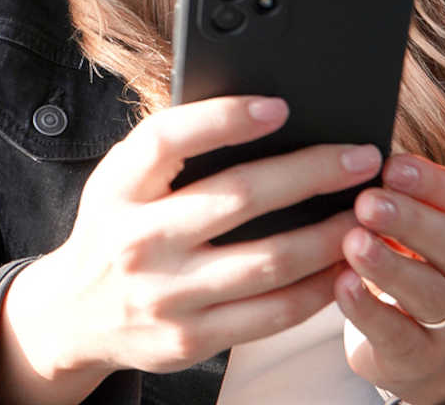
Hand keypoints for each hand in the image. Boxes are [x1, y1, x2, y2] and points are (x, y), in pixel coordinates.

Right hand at [0, 96, 382, 404]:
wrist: (75, 316)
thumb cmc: (114, 232)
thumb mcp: (119, 184)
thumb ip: (167, 154)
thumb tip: (255, 114)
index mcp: (117, 188)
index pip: (167, 140)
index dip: (223, 118)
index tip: (278, 106)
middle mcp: (138, 241)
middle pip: (238, 198)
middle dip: (312, 173)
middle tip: (362, 158)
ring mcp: (166, 294)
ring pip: (269, 261)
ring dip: (331, 234)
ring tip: (369, 212)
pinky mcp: (192, 337)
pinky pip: (272, 313)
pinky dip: (318, 288)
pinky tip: (345, 266)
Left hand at [336, 154, 444, 404]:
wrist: (410, 350)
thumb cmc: (398, 269)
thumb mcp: (403, 232)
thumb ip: (387, 197)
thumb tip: (345, 155)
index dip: (430, 180)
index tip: (390, 164)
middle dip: (410, 220)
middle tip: (367, 201)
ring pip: (431, 292)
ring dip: (391, 266)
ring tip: (354, 243)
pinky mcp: (419, 357)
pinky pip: (398, 334)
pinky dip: (368, 309)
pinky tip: (342, 286)